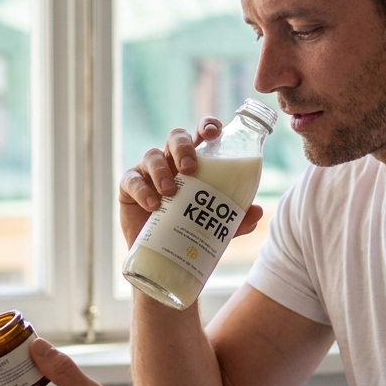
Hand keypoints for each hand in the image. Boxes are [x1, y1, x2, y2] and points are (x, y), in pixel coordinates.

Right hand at [118, 118, 263, 247]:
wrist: (162, 260)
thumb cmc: (189, 232)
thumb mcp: (215, 227)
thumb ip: (235, 219)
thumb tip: (256, 211)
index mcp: (194, 162)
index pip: (201, 134)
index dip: (207, 125)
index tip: (213, 133)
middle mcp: (171, 161)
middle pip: (176, 137)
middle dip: (183, 147)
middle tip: (191, 168)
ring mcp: (147, 171)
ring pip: (152, 155)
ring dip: (161, 170)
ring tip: (170, 192)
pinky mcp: (128, 187)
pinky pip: (131, 180)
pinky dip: (142, 190)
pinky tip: (153, 204)